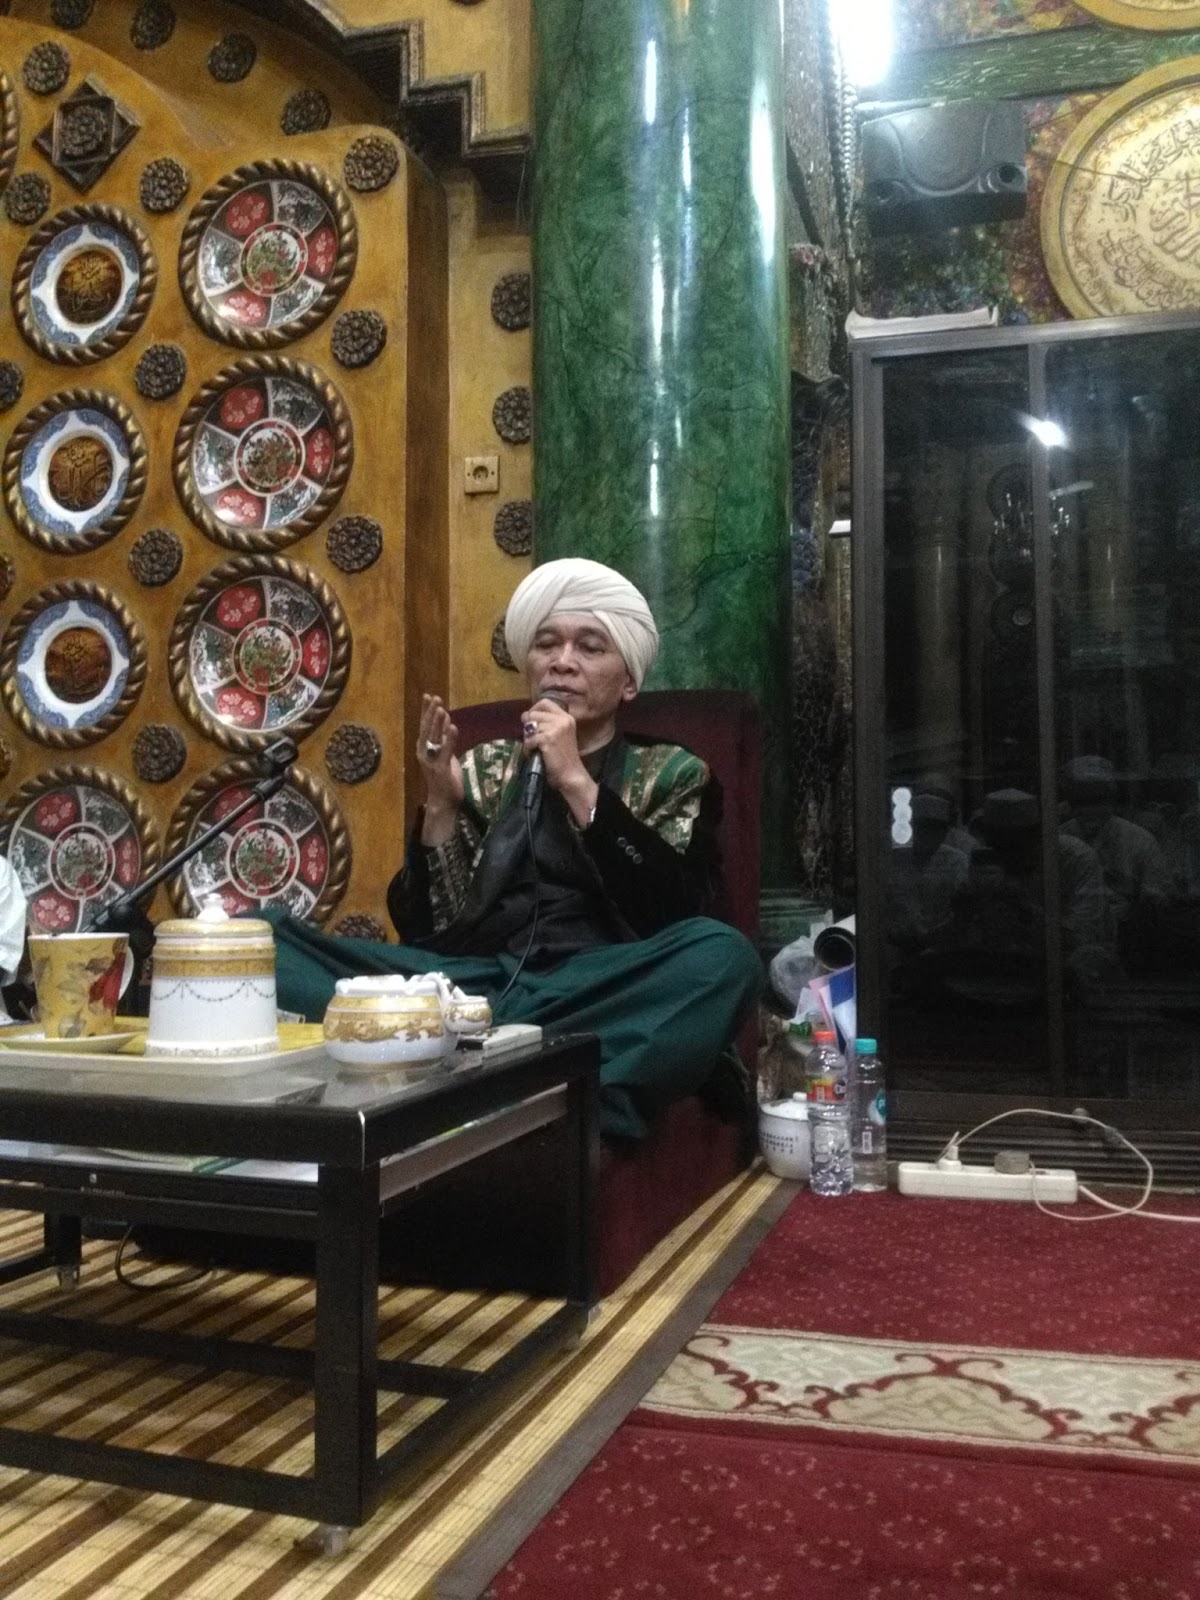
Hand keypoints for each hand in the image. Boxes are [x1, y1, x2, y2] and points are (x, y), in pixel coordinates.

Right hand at [417, 695, 462, 842]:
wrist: (442, 800)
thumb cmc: (444, 777)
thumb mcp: (444, 754)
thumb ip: (444, 739)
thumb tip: (447, 721)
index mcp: (424, 748)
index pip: (424, 725)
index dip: (426, 710)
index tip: (428, 696)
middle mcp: (424, 753)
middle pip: (427, 729)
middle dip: (431, 713)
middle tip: (436, 698)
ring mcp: (431, 761)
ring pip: (433, 739)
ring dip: (437, 723)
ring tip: (442, 709)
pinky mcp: (441, 769)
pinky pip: (445, 751)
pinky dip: (449, 739)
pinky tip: (453, 727)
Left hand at [522, 696, 596, 822]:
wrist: (571, 774)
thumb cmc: (563, 757)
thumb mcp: (559, 735)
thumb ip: (546, 724)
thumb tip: (525, 715)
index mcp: (566, 717)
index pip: (545, 702)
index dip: (534, 709)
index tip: (531, 720)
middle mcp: (562, 720)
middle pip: (534, 714)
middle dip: (528, 727)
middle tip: (532, 740)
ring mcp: (555, 728)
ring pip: (530, 727)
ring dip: (528, 739)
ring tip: (534, 749)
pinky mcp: (548, 739)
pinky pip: (529, 739)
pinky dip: (528, 748)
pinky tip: (534, 754)